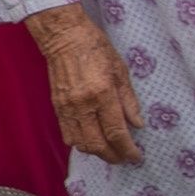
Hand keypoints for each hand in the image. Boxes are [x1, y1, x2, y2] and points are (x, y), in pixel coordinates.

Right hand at [28, 4, 142, 163]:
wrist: (64, 37)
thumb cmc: (97, 48)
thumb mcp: (121, 71)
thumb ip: (129, 100)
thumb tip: (137, 125)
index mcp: (103, 93)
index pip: (116, 132)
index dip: (128, 149)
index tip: (136, 157)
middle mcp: (83, 105)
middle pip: (97, 144)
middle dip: (112, 156)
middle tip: (124, 158)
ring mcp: (67, 108)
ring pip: (81, 144)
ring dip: (96, 152)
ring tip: (109, 150)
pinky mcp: (57, 108)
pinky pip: (67, 135)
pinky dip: (80, 143)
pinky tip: (91, 139)